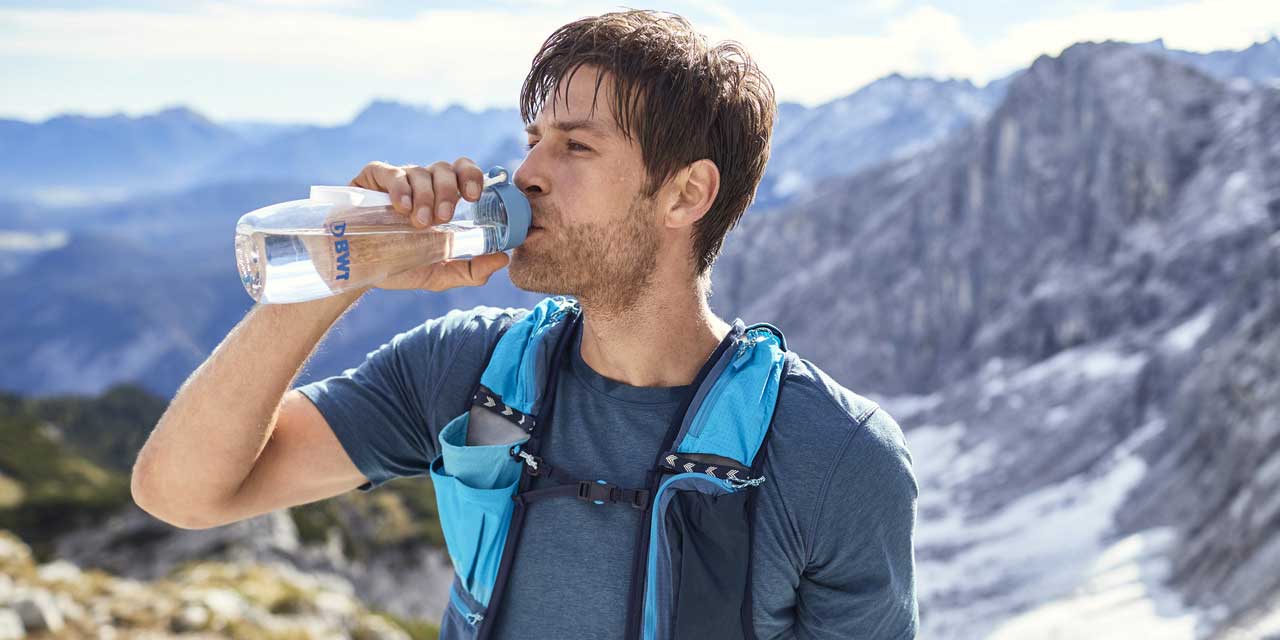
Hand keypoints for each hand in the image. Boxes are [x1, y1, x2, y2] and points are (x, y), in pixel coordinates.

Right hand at [347, 158, 509, 291]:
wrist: (356, 270)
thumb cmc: (398, 265)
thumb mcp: (439, 273)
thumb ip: (472, 269)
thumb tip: (503, 258)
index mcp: (443, 199)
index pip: (464, 173)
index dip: (473, 176)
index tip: (474, 196)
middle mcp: (423, 185)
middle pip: (445, 168)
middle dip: (449, 191)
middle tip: (444, 218)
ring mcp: (398, 180)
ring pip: (420, 171)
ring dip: (425, 196)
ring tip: (419, 223)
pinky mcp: (371, 180)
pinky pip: (390, 172)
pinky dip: (400, 187)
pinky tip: (401, 208)